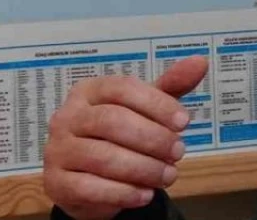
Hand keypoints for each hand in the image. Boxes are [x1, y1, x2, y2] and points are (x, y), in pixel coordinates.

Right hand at [43, 56, 208, 219]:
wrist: (85, 179)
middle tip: (179, 153)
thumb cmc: (117, 136)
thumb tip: (200, 61)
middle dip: (153, 138)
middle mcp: (68, 116)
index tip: (184, 122)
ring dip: (144, 169)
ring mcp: (58, 150)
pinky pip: (90, 188)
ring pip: (103, 157)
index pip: (123, 88)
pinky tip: (145, 195)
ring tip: (168, 176)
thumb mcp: (144, 109)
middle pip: (113, 121)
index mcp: (88, 91)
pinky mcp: (56, 183)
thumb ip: (170, 87)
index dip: (157, 104)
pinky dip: (123, 193)